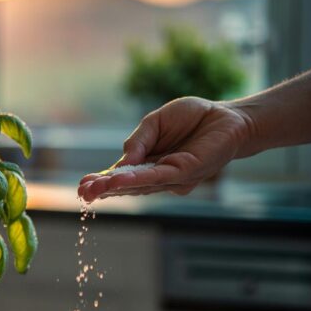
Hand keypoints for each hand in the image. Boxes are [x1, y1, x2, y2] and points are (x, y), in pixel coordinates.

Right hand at [78, 97, 252, 201]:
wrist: (228, 116)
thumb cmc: (194, 117)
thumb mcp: (157, 121)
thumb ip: (139, 139)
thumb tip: (122, 160)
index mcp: (148, 162)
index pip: (121, 175)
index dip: (102, 181)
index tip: (82, 186)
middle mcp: (158, 174)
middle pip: (127, 185)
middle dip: (104, 189)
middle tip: (82, 194)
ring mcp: (172, 177)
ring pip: (139, 185)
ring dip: (115, 187)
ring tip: (93, 189)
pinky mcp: (186, 173)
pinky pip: (157, 177)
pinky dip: (137, 179)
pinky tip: (119, 179)